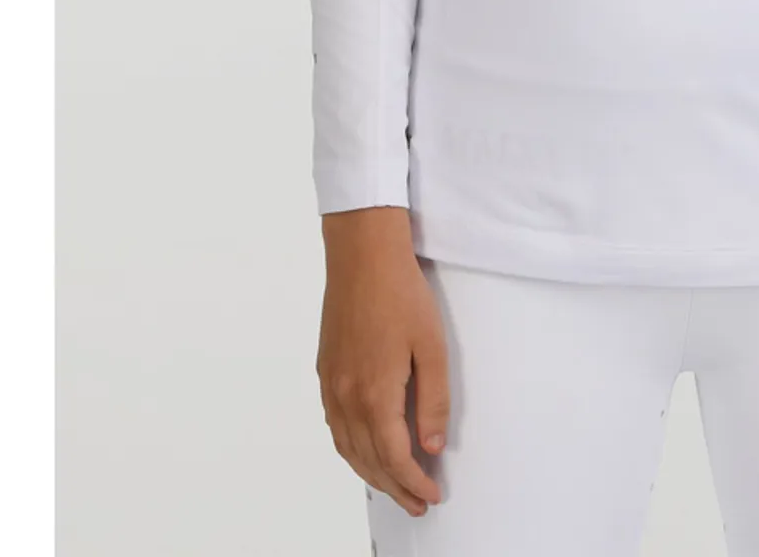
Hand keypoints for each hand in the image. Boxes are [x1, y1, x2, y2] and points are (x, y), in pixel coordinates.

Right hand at [316, 207, 449, 517]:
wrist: (362, 255)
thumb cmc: (400, 294)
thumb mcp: (433, 346)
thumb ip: (432, 400)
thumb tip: (431, 445)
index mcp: (375, 395)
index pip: (395, 458)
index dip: (414, 482)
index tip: (431, 494)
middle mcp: (347, 397)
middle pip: (369, 460)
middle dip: (394, 487)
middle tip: (416, 502)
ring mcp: (332, 385)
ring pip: (348, 448)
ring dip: (371, 472)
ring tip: (394, 485)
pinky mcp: (326, 371)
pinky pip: (335, 426)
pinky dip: (351, 448)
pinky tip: (365, 448)